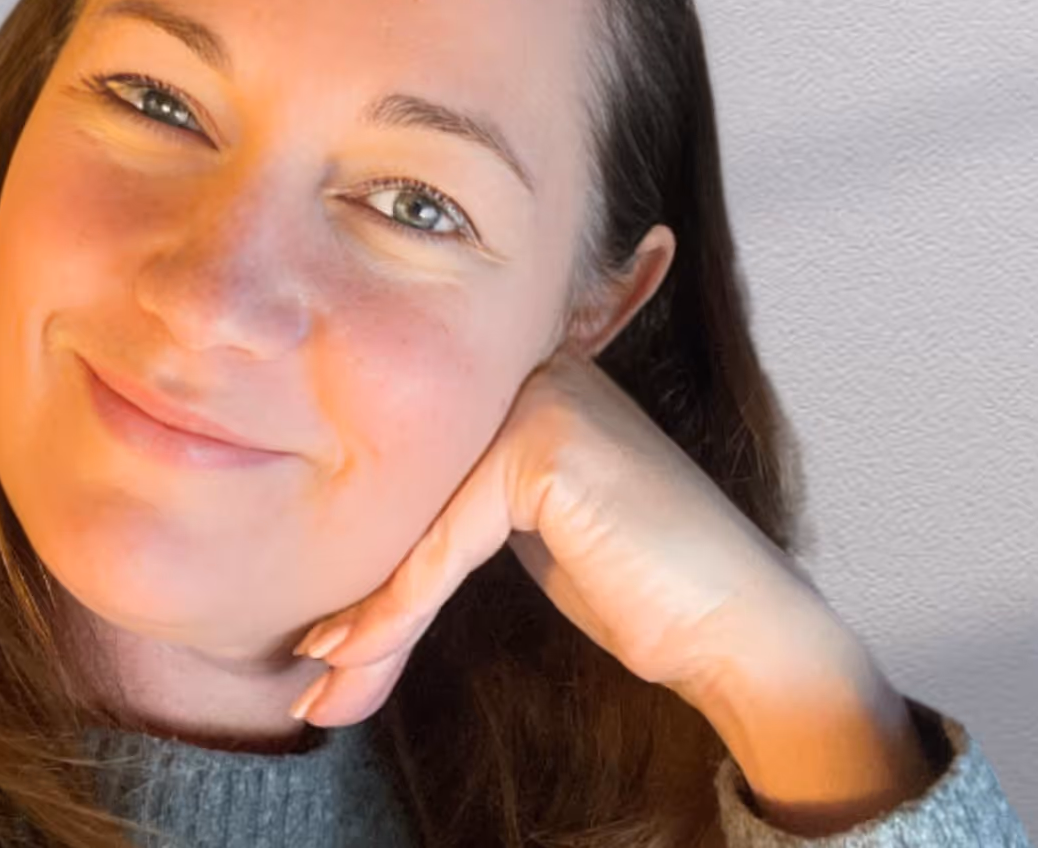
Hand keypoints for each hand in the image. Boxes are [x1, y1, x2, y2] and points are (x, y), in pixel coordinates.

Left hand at [289, 343, 844, 727]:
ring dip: (372, 618)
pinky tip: (358, 656)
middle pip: (411, 494)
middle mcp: (525, 373)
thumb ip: (452, 515)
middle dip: (364, 597)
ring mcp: (538, 400)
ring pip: (419, 522)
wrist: (743, 627)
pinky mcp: (544, 446)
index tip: (323, 636)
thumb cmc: (641, 585)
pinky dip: (401, 609)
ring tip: (327, 686)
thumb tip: (348, 568)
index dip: (369, 560)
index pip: (415, 472)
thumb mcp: (526, 534)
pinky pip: (447, 541)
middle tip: (316, 677)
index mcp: (518, 380)